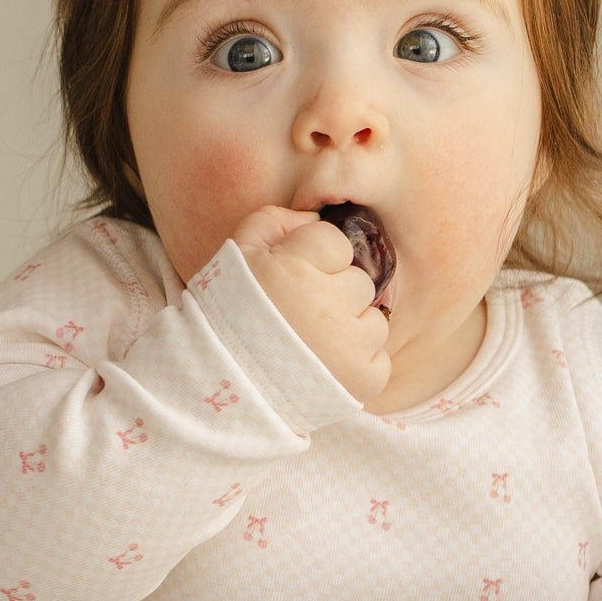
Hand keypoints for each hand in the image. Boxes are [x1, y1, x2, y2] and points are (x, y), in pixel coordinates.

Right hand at [229, 205, 390, 403]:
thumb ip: (273, 222)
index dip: (314, 260)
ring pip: (374, 320)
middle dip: (334, 294)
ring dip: (350, 329)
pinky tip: (325, 368)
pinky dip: (358, 364)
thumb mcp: (236, 257)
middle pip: (358, 281)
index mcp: (294, 270)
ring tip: (313, 345)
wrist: (222, 386)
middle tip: (302, 317)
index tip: (293, 281)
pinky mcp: (364, 379)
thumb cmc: (228, 317)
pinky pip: (379, 358)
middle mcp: (327, 304)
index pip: (335, 242)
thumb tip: (312, 214)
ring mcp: (349, 345)